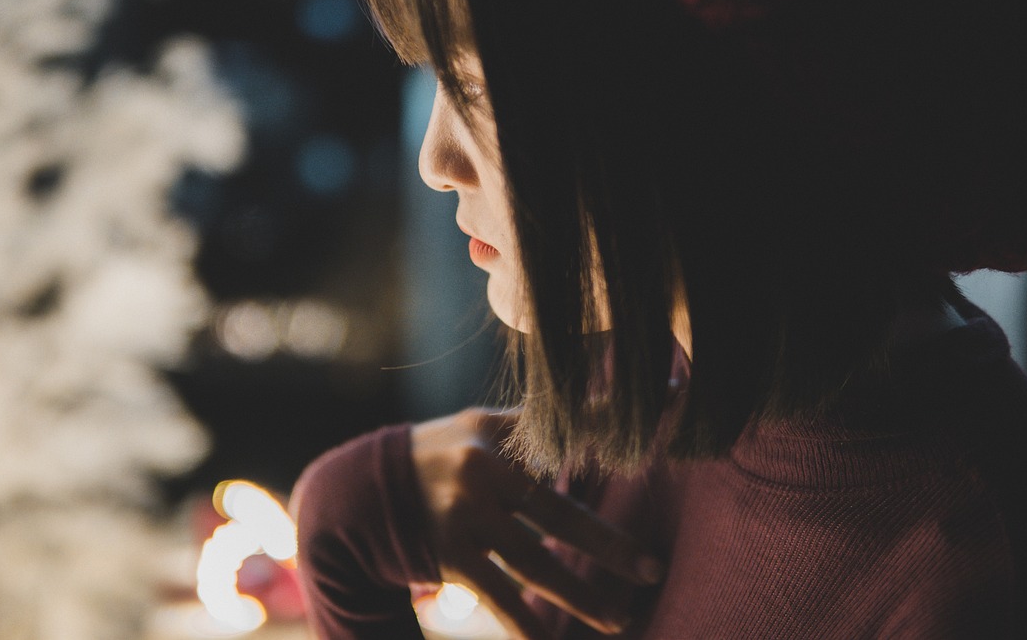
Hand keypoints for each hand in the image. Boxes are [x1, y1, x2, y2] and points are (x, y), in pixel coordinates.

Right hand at [411, 408, 663, 638]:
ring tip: (617, 618)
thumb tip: (605, 412)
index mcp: (494, 430)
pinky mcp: (447, 554)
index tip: (665, 409)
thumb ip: (532, 428)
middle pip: (558, 512)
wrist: (362, 490)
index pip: (560, 429)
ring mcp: (463, 514)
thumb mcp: (479, 427)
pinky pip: (496, 595)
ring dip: (579, 596)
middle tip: (651, 568)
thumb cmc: (441, 456)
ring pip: (534, 562)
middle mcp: (481, 468)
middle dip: (609, 546)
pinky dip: (523, 624)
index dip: (607, 426)